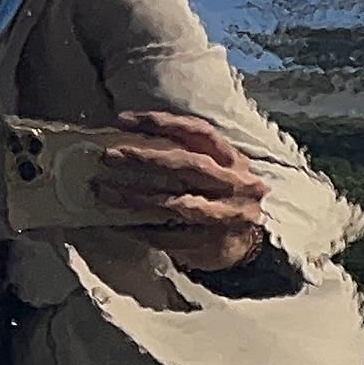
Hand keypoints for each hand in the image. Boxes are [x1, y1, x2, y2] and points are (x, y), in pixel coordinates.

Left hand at [94, 110, 272, 274]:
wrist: (257, 244)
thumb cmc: (223, 199)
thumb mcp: (216, 170)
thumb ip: (185, 156)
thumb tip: (128, 144)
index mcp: (231, 159)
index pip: (197, 132)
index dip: (161, 123)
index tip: (124, 121)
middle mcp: (235, 183)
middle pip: (188, 165)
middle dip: (146, 158)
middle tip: (110, 156)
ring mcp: (228, 215)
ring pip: (178, 204)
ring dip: (138, 198)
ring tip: (106, 192)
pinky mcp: (217, 244)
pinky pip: (173, 238)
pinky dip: (144, 231)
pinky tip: (120, 226)